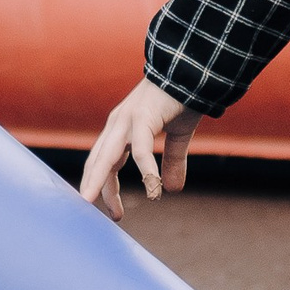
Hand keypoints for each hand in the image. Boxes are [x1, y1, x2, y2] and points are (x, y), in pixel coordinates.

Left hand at [79, 78, 203, 221]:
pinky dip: (147, 170)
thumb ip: (172, 160)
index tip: (113, 212)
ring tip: (111, 212)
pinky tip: (154, 189)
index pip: (104, 162)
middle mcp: (118, 125)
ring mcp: (127, 120)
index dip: (105, 186)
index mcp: (121, 129)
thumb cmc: (182, 100)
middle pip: (99, 162)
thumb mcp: (177, 136)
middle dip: (97, 189)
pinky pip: (141, 149)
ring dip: (105, 184)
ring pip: (109, 157)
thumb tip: (173, 189)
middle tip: (105, 216)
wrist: (193, 72)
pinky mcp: (143, 117)